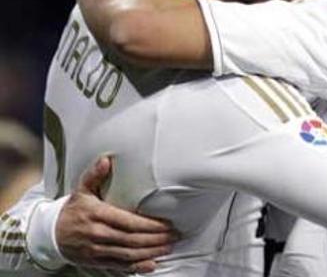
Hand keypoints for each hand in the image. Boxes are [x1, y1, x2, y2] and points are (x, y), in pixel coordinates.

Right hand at [56, 157, 177, 272]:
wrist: (51, 234)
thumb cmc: (73, 210)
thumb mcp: (81, 190)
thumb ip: (95, 175)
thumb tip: (106, 160)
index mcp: (97, 215)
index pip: (128, 222)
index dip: (150, 225)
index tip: (167, 224)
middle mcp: (97, 234)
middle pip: (131, 239)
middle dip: (155, 239)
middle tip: (174, 236)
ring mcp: (96, 250)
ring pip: (127, 254)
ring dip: (150, 252)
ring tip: (168, 247)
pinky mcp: (96, 261)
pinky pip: (118, 266)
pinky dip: (136, 267)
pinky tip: (151, 264)